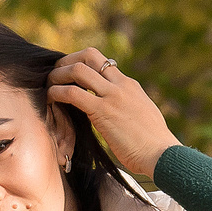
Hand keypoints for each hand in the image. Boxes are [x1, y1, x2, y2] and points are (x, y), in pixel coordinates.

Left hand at [46, 47, 181, 179]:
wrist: (163, 155)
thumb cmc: (154, 145)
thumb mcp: (142, 117)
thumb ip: (129, 109)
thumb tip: (121, 114)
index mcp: (130, 85)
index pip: (103, 62)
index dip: (82, 63)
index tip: (69, 72)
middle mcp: (121, 85)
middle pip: (89, 55)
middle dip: (68, 60)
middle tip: (55, 72)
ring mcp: (113, 96)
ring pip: (79, 70)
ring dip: (59, 74)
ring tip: (48, 84)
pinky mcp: (103, 112)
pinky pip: (73, 93)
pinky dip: (57, 92)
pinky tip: (50, 98)